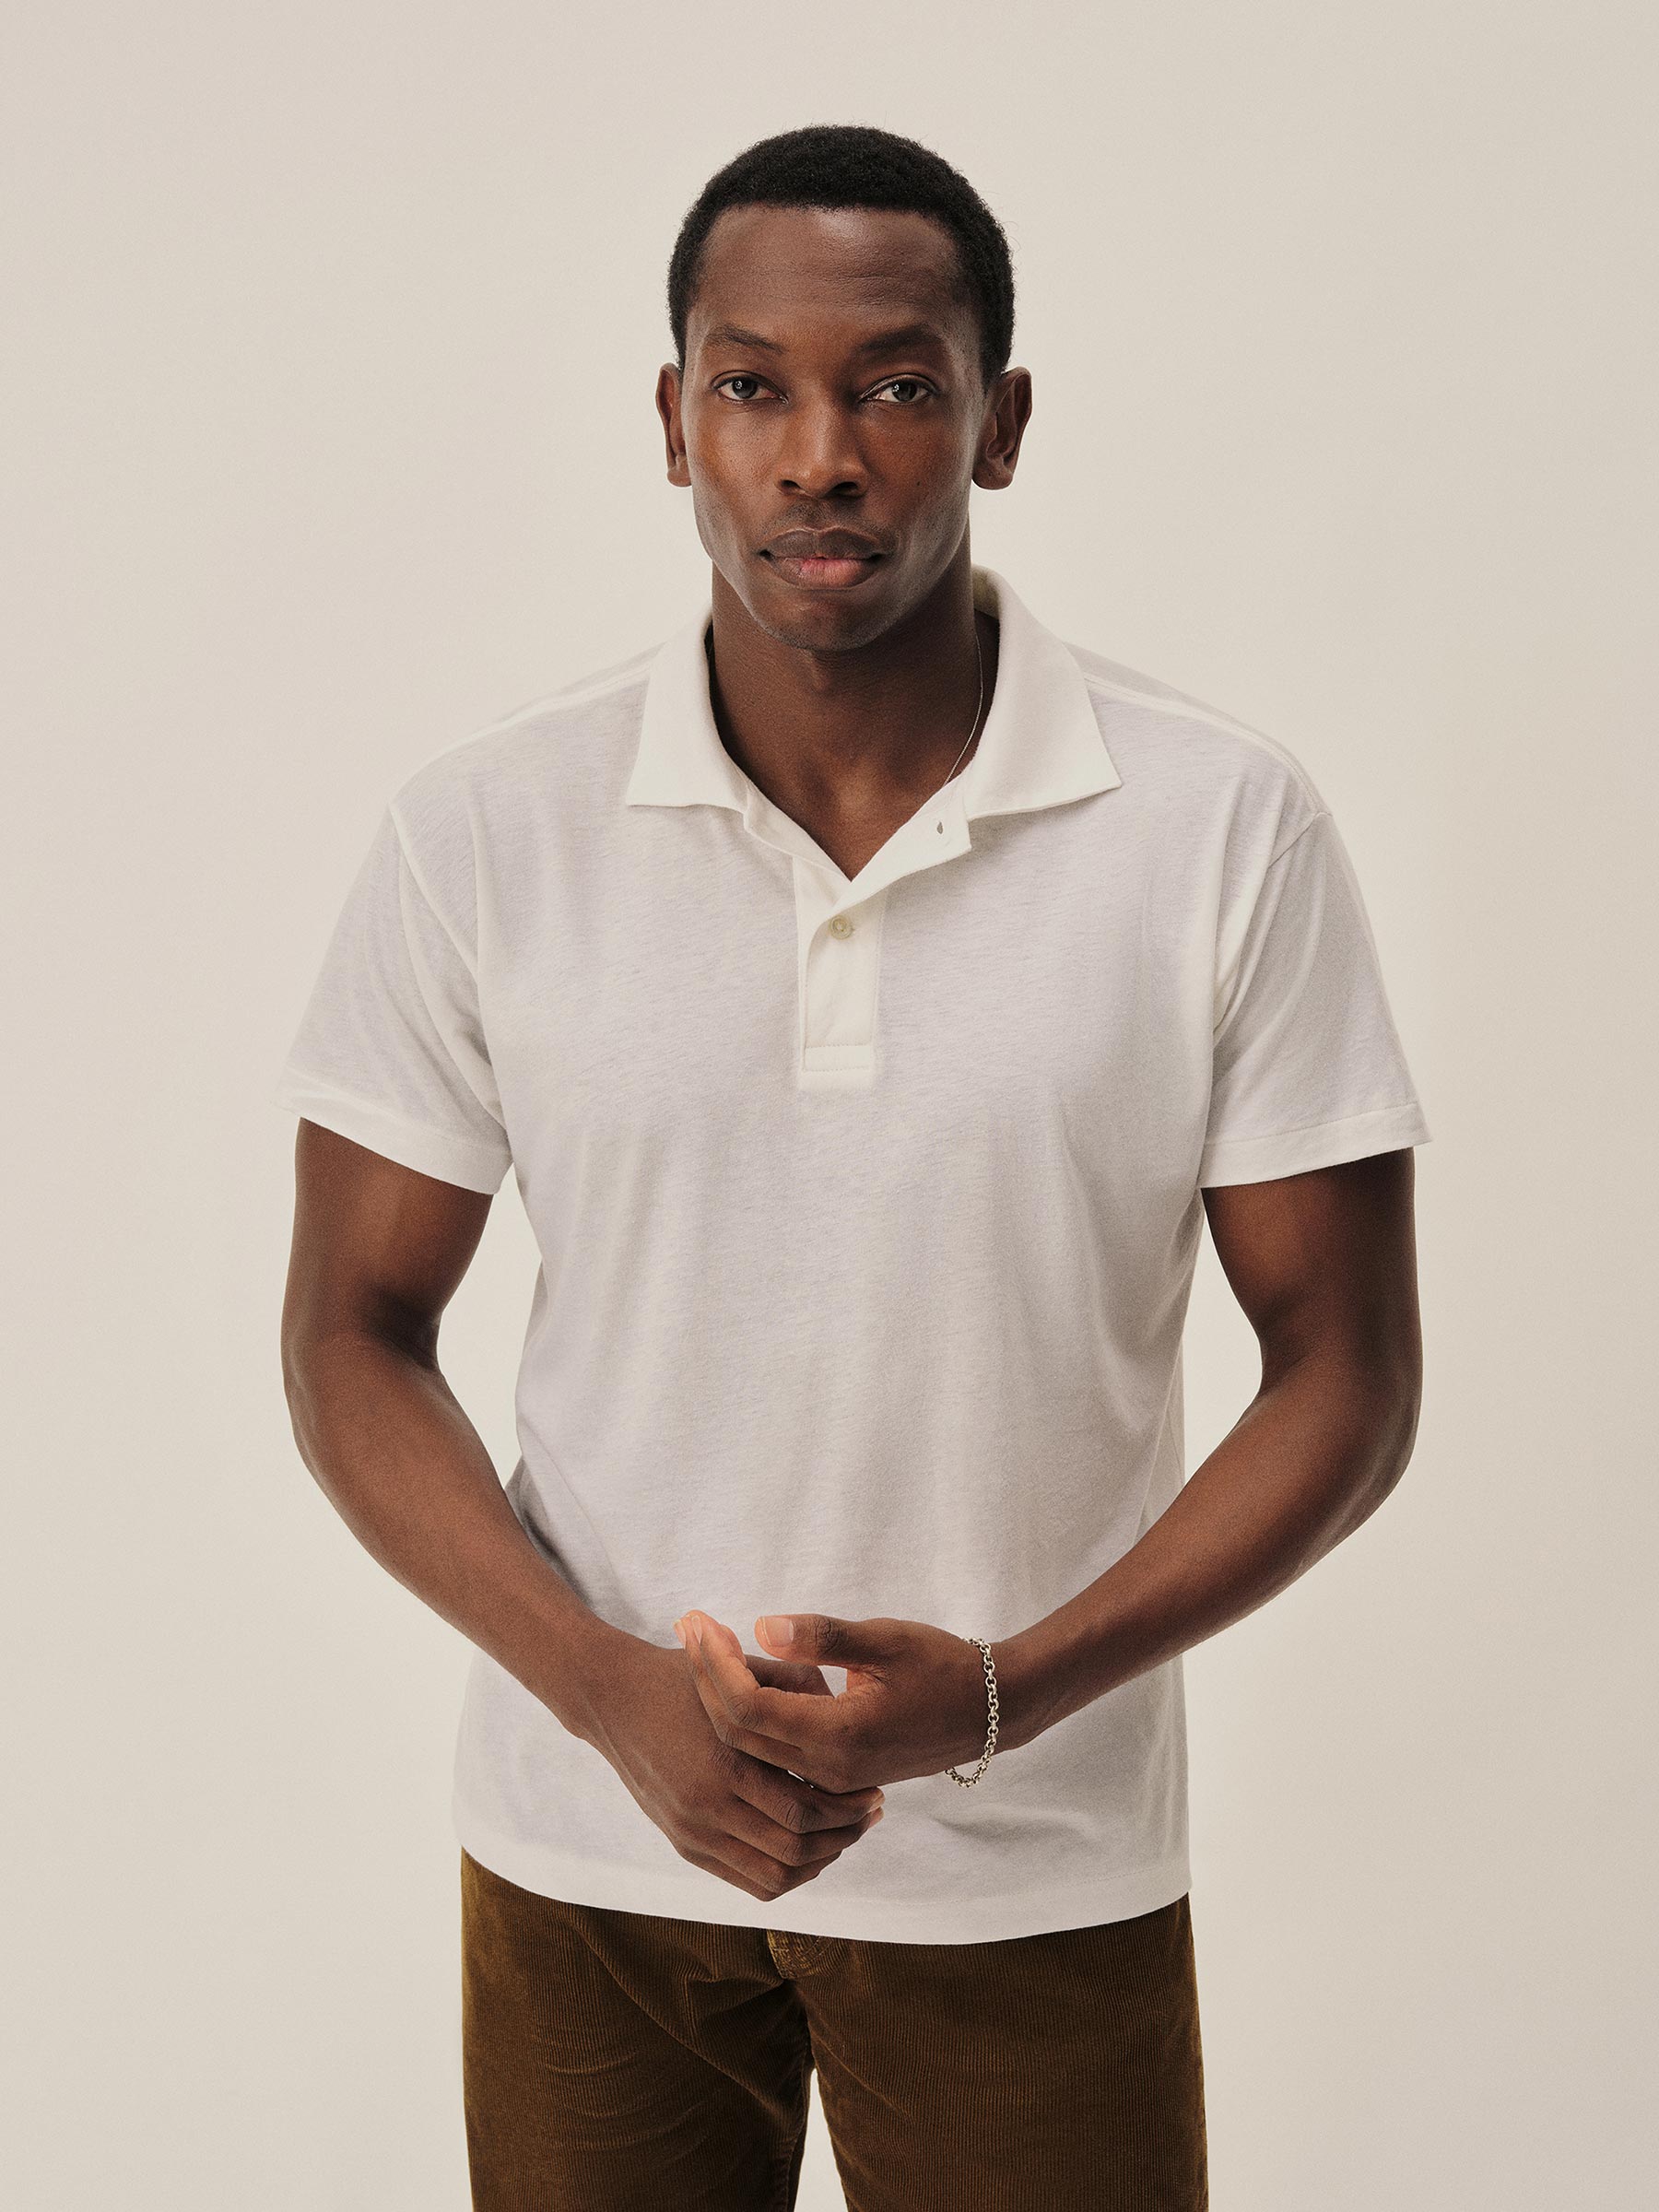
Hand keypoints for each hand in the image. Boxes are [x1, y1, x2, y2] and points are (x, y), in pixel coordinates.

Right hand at [579, 1632, 887, 1902]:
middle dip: (844, 1834)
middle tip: (871, 1813)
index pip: (805, 1807)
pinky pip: (749, 1881)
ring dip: (820, 1860)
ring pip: (775, 1874)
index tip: (874, 1789)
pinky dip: (787, 1875)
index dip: (848, 1806)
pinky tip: (809, 1850)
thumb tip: (844, 1703)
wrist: (613, 1698)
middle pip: (796, 1847)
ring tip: (845, 1834)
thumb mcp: (739, 1669)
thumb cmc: (682, 1677)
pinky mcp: (685, 1845)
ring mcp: (693, 1831)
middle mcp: (707, 1806)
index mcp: (725, 1761)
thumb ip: (794, 1683)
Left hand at [673, 1610, 998, 1791]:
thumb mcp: (885, 1639)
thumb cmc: (942, 1666)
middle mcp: (829, 1769)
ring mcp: (832, 1779)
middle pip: (739, 1734)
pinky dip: (750, 1716)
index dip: (715, 1665)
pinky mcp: (837, 1775)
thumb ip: (822, 1636)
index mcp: (839, 1736)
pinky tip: (743, 1676)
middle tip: (688, 1626)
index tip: (699, 1621)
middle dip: (706, 1678)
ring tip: (705, 1646)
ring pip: (753, 1748)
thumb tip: (763, 1626)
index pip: (748, 1709)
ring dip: (722, 1697)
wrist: (991, 1711)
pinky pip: (776, 1754)